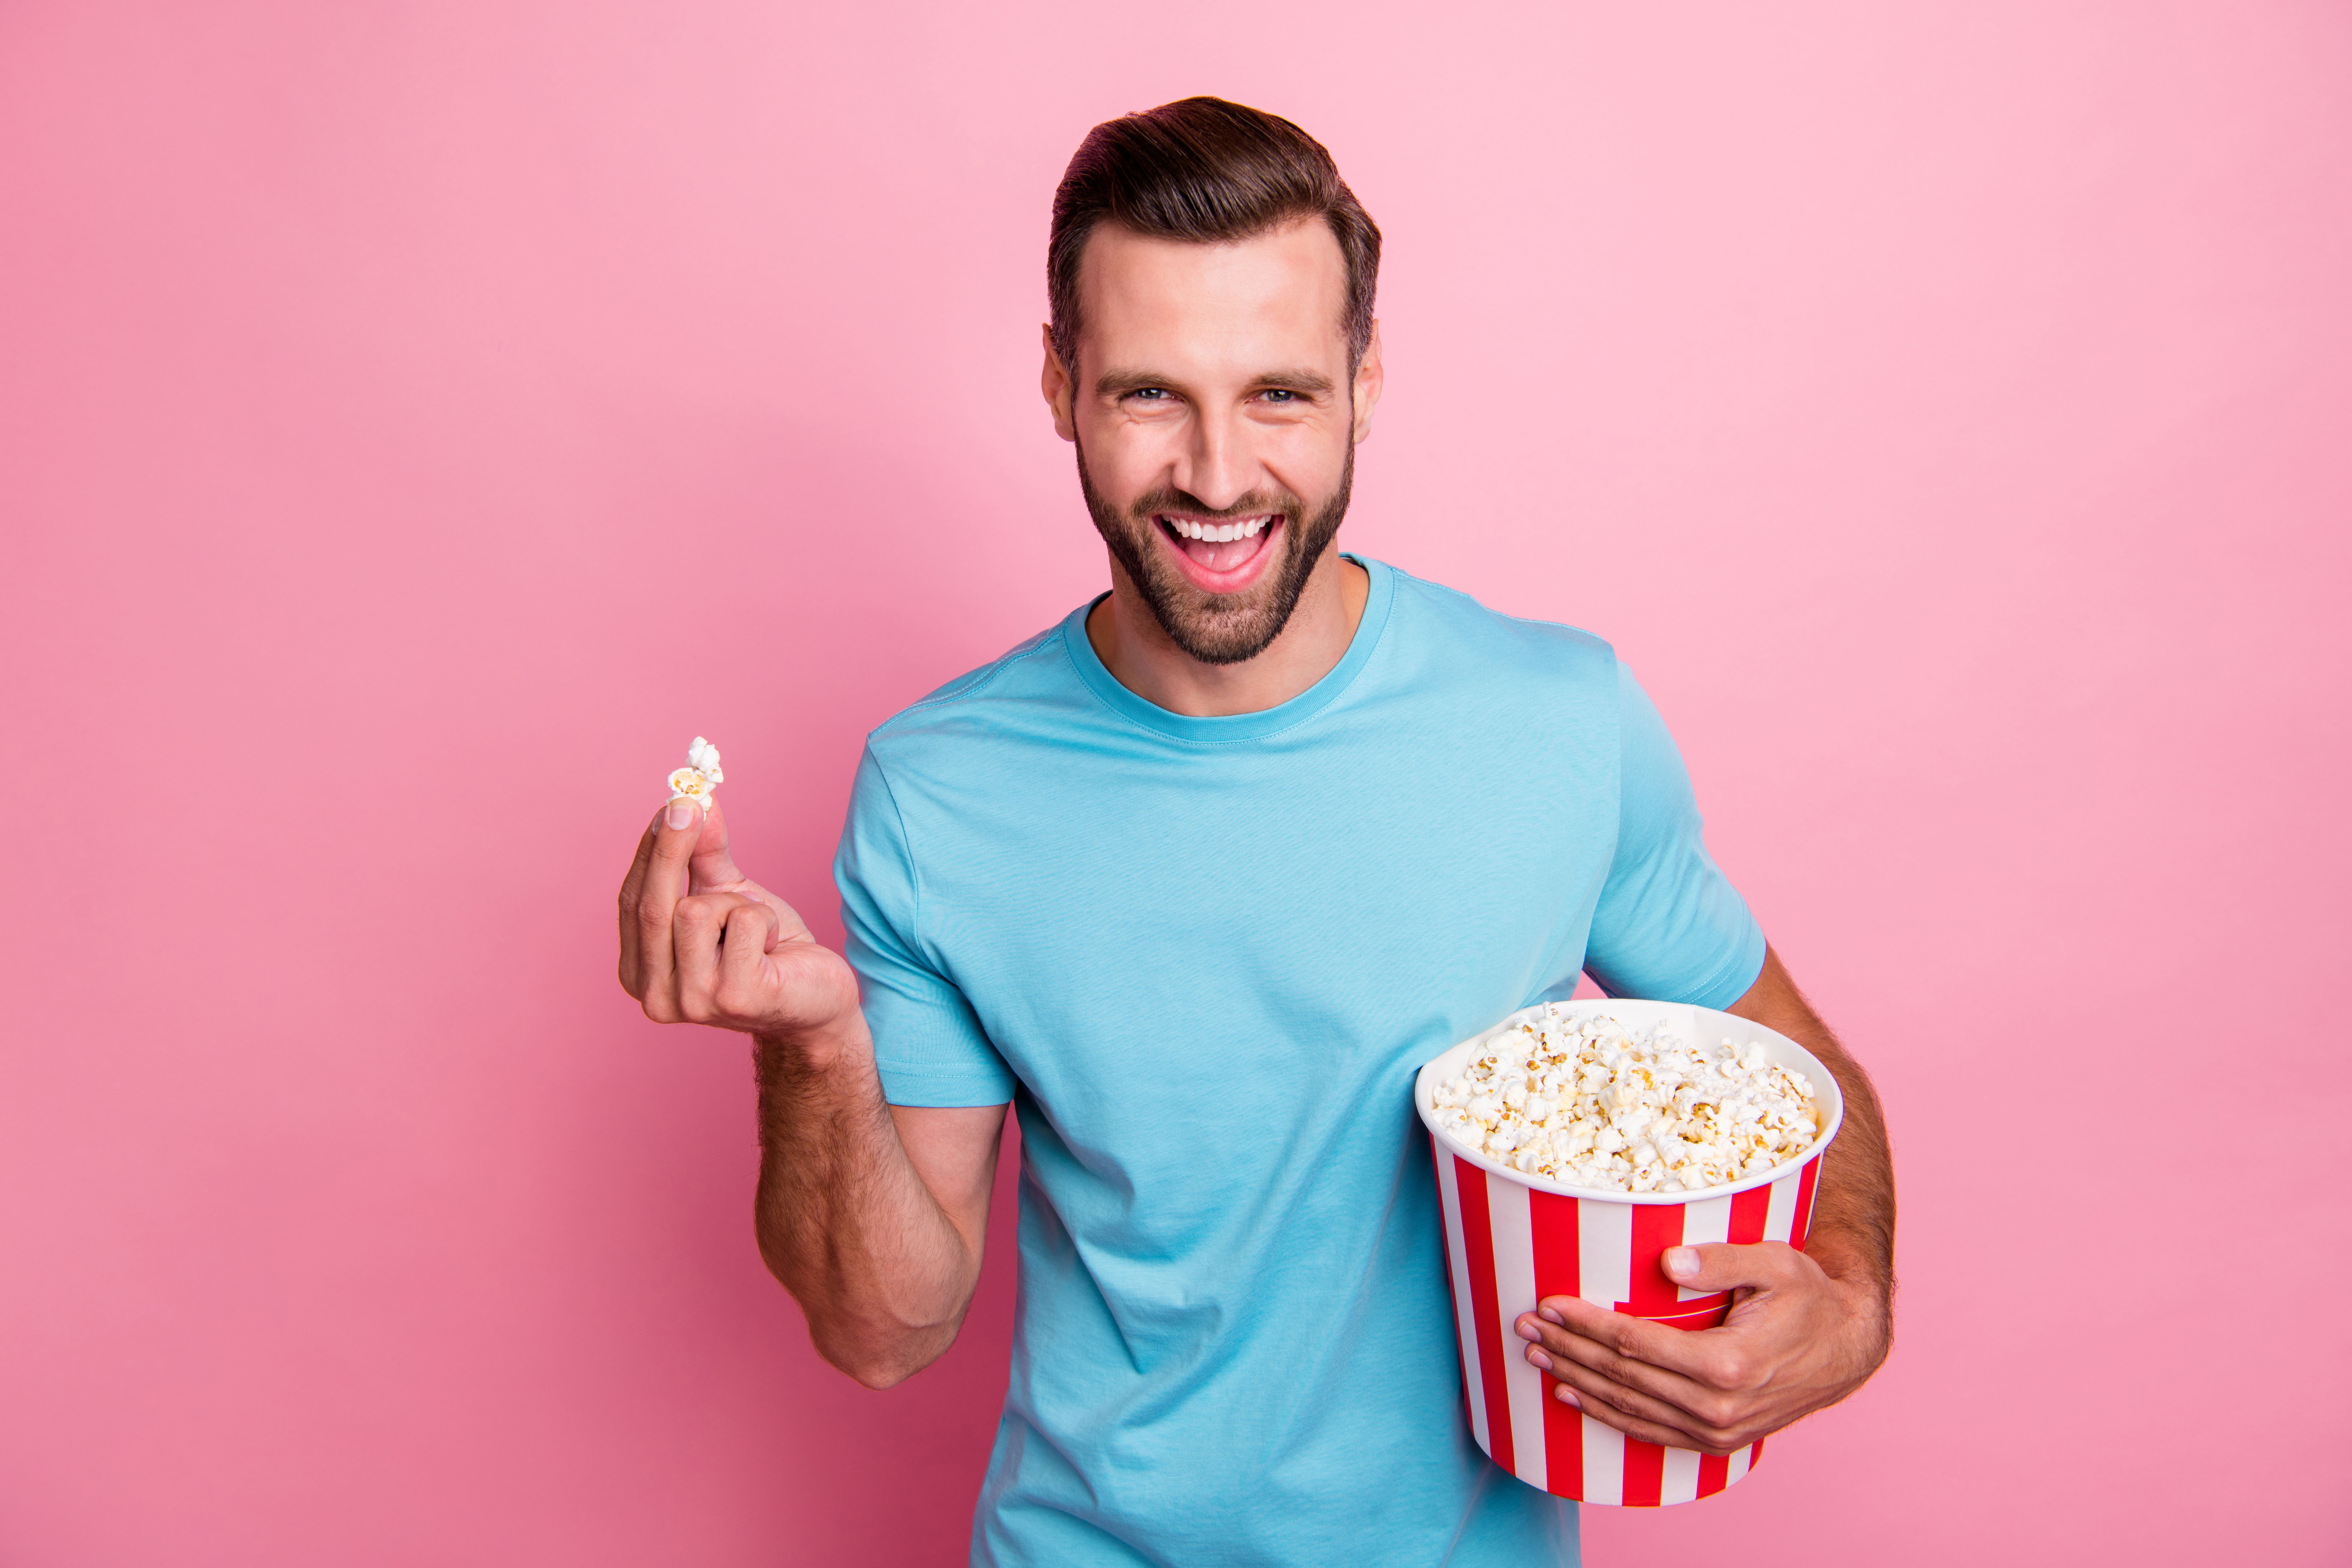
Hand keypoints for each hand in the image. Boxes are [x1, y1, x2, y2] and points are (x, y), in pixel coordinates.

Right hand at [617, 795, 861, 1043]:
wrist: (815, 1001)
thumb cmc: (765, 950)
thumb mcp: (728, 896)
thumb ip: (703, 855)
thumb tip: (692, 800)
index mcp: (639, 973)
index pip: (632, 901)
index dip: (649, 849)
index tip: (671, 801)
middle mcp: (655, 996)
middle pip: (652, 905)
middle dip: (671, 847)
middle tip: (691, 802)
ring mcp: (693, 1002)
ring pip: (697, 911)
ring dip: (736, 904)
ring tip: (754, 929)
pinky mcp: (736, 998)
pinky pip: (743, 922)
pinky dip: (763, 920)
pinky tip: (770, 948)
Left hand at [1513, 1241, 1888, 1454]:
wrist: (1846, 1349)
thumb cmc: (1809, 1297)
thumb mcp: (1777, 1263)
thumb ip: (1722, 1260)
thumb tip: (1668, 1263)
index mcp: (1727, 1364)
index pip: (1635, 1343)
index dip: (1587, 1324)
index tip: (1548, 1304)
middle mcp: (1717, 1406)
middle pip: (1622, 1376)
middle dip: (1568, 1349)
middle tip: (1524, 1327)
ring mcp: (1715, 1430)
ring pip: (1629, 1407)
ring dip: (1577, 1380)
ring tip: (1536, 1356)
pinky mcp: (1716, 1441)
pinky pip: (1649, 1431)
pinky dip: (1607, 1414)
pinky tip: (1575, 1396)